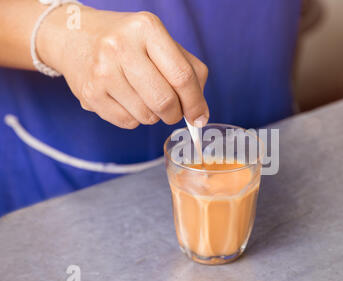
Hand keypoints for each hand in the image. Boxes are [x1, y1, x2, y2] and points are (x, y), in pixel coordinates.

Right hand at [39, 7, 208, 128]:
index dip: (195, 103)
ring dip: (153, 115)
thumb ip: (189, 70)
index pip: (182, 76)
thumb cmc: (127, 41)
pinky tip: (127, 100)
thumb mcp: (160, 41)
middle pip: (165, 101)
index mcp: (147, 28)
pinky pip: (127, 122)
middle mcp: (121, 47)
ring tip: (144, 97)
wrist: (73, 36)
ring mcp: (102, 71)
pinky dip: (134, 118)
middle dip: (175, 114)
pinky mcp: (90, 94)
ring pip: (147, 116)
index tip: (200, 116)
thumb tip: (200, 113)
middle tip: (173, 111)